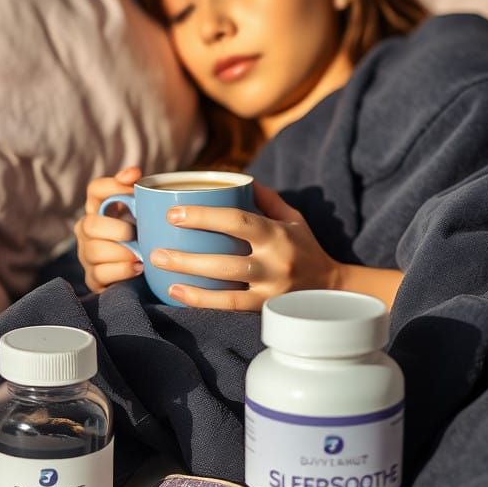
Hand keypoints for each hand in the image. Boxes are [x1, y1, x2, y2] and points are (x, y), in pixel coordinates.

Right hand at [74, 166, 144, 292]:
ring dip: (121, 252)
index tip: (134, 184)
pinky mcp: (93, 278)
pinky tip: (138, 268)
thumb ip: (140, 194)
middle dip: (116, 229)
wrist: (143, 275)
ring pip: (95, 250)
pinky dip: (122, 270)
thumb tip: (134, 172)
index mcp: (98, 210)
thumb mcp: (144, 216)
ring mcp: (87, 255)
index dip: (112, 185)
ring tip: (140, 255)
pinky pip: (101, 273)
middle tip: (135, 234)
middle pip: (90, 224)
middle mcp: (87, 231)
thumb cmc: (143, 239)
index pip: (95, 190)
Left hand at [149, 182, 340, 310]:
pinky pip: (231, 307)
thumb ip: (265, 198)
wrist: (333, 290)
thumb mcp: (292, 218)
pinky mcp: (268, 309)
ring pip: (226, 286)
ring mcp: (272, 289)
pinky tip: (178, 294)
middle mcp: (275, 262)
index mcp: (277, 233)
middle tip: (155, 250)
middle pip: (226, 259)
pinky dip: (203, 301)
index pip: (237, 221)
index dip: (203, 217)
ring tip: (161, 270)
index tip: (173, 213)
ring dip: (190, 279)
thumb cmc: (305, 248)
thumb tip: (236, 177)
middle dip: (187, 255)